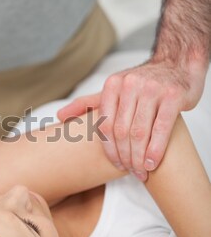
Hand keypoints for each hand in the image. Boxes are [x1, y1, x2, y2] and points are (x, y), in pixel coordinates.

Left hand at [57, 59, 205, 180]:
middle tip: (129, 171)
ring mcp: (152, 89)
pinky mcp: (173, 96)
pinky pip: (161, 129)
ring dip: (138, 157)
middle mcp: (130, 85)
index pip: (105, 125)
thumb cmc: (142, 84)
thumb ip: (87, 103)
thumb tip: (59, 117)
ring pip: (139, 132)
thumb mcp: (113, 90)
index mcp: (112, 85)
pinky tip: (151, 163)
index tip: (115, 163)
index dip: (109, 149)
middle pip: (121, 131)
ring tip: (140, 171)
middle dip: (125, 156)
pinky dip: (155, 150)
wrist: (177, 65)